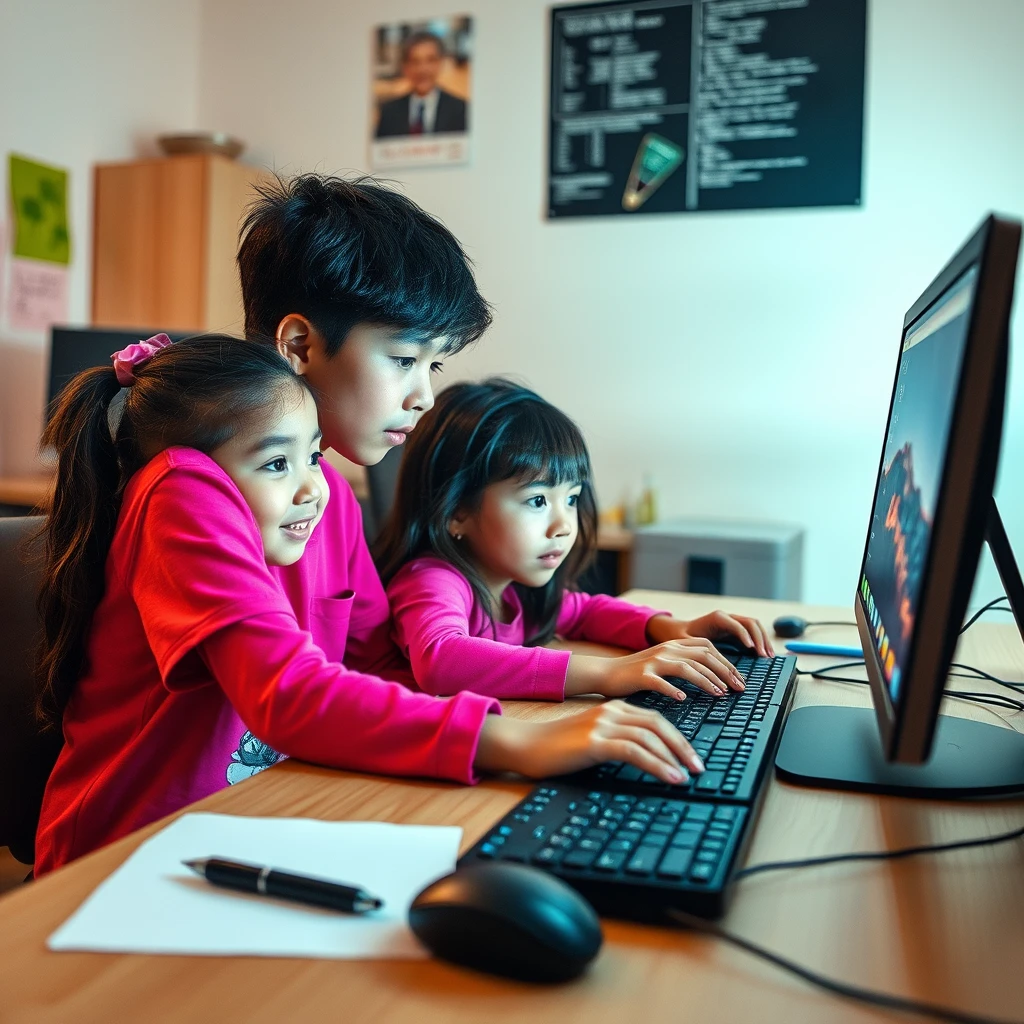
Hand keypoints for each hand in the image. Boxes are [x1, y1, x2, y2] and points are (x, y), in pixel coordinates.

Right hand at [474, 701, 702, 783]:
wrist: (525, 745)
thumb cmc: (557, 748)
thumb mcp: (593, 739)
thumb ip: (617, 742)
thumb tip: (646, 760)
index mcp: (614, 709)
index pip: (656, 720)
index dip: (677, 738)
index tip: (691, 758)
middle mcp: (612, 712)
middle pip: (659, 725)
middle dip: (683, 746)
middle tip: (699, 767)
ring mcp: (603, 725)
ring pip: (651, 737)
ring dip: (674, 757)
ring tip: (689, 775)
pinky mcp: (595, 741)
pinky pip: (636, 752)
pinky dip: (658, 765)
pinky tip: (671, 778)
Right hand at [565, 639, 746, 699]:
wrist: (605, 673)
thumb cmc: (636, 674)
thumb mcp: (662, 663)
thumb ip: (683, 665)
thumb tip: (712, 677)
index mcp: (673, 645)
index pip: (707, 648)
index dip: (727, 662)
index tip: (739, 679)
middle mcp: (666, 650)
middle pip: (702, 656)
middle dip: (724, 672)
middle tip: (738, 688)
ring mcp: (653, 661)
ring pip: (687, 668)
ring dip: (706, 681)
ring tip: (719, 694)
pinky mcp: (641, 675)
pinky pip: (660, 682)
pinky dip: (673, 689)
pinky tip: (683, 699)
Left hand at [646, 610, 774, 657]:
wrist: (677, 631)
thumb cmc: (680, 637)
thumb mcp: (685, 643)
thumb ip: (695, 650)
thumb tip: (706, 665)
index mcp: (716, 618)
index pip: (736, 625)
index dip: (745, 636)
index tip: (752, 649)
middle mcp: (727, 617)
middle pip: (750, 623)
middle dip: (759, 638)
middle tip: (764, 656)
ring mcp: (733, 622)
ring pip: (754, 626)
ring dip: (763, 639)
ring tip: (768, 656)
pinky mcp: (735, 630)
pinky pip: (753, 632)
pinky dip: (760, 641)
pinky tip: (764, 655)